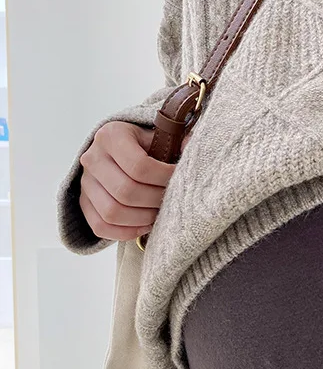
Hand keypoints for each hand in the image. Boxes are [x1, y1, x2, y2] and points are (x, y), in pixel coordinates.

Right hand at [78, 121, 187, 241]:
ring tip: (159, 213)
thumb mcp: (157, 137)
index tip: (179, 180)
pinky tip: (145, 226)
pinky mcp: (83, 203)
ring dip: (143, 219)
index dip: (164, 178)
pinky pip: (101, 226)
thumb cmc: (145, 148)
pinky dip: (126, 232)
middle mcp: (92, 158)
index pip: (140, 166)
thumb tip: (193, 148)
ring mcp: (85, 182)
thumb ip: (175, 143)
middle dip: (155, 201)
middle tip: (171, 201)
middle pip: (126, 192)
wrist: (118, 154)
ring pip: (112, 212)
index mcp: (111, 136)